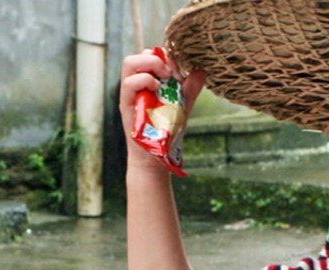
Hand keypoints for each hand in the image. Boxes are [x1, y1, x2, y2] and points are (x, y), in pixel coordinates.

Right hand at [118, 49, 206, 170]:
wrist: (156, 156)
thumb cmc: (167, 131)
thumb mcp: (183, 105)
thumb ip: (191, 88)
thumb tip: (202, 70)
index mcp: (149, 80)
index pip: (152, 55)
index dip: (166, 56)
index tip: (180, 70)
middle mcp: (137, 83)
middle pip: (139, 54)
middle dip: (158, 57)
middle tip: (172, 72)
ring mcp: (130, 93)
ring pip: (129, 63)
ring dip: (150, 64)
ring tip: (165, 77)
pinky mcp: (126, 104)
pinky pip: (128, 83)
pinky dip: (144, 80)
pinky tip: (157, 88)